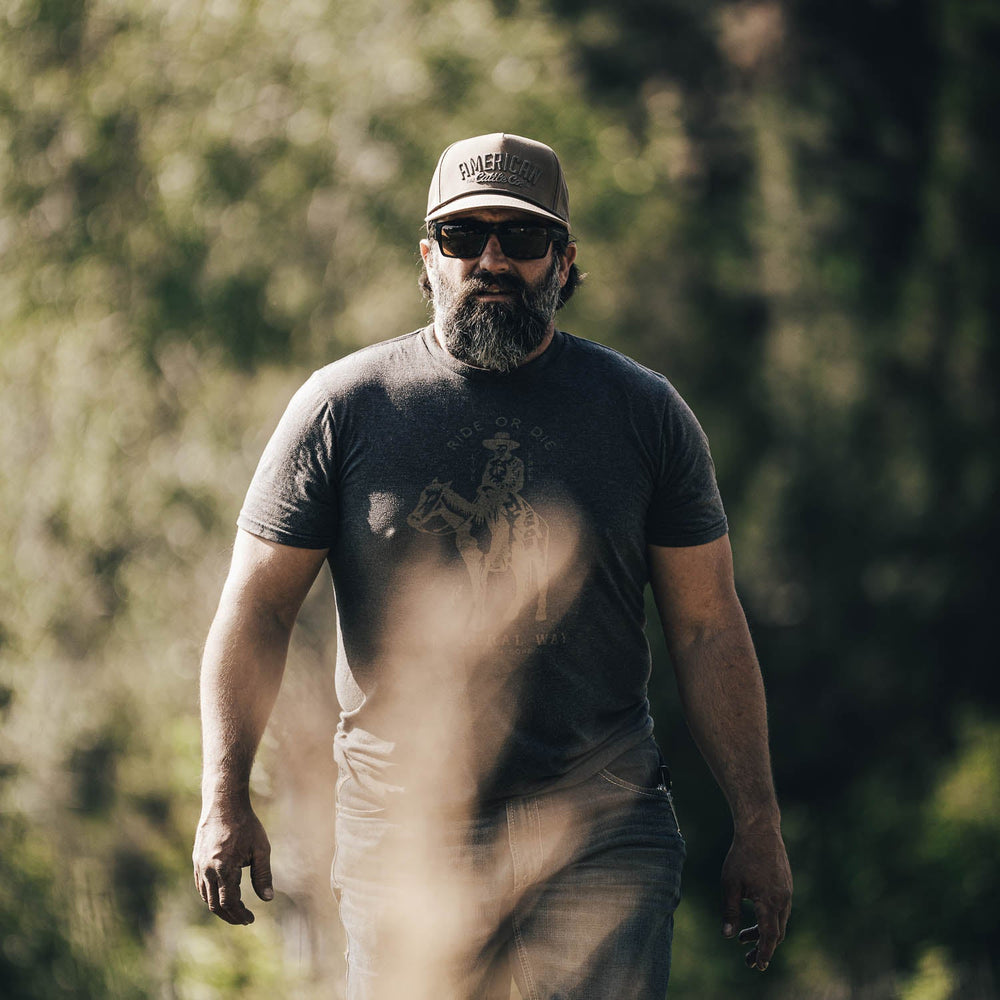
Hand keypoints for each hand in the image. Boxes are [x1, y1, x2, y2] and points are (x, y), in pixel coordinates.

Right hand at [193, 802, 273, 924]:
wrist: (224, 804)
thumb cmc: (246, 825)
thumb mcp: (261, 849)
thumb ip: (263, 875)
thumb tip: (268, 899)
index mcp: (224, 868)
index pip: (229, 902)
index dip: (240, 914)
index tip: (251, 920)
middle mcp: (207, 870)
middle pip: (215, 905)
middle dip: (230, 916)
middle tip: (244, 920)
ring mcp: (199, 866)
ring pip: (206, 897)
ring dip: (220, 908)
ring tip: (236, 910)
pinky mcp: (196, 861)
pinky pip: (200, 886)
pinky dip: (210, 896)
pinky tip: (223, 895)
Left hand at [721, 822, 791, 970]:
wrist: (760, 829)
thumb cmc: (742, 856)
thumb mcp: (731, 884)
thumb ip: (731, 911)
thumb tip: (726, 936)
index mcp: (769, 903)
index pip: (769, 937)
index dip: (763, 953)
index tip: (757, 966)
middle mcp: (783, 900)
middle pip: (776, 933)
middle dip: (762, 948)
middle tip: (747, 960)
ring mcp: (787, 891)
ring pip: (778, 920)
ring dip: (763, 932)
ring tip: (743, 938)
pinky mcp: (786, 883)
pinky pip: (780, 908)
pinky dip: (768, 917)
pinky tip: (754, 915)